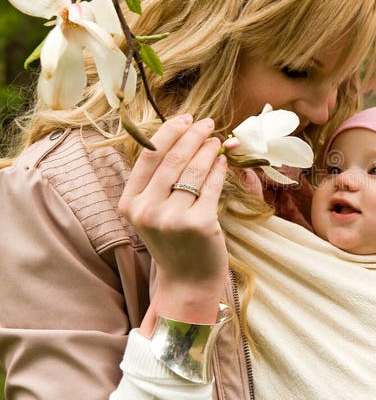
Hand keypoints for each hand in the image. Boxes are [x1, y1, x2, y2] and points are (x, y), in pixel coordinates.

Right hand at [119, 114, 228, 328]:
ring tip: (217, 141)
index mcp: (129, 204)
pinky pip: (212, 186)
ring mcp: (172, 218)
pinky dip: (219, 170)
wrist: (188, 281)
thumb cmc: (174, 242)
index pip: (148, 156)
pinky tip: (223, 162)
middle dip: (193, 135)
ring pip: (193, 170)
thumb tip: (183, 135)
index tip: (185, 118)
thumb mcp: (154, 212)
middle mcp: (146, 210)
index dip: (169, 132)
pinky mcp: (199, 224)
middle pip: (171, 159)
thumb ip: (159, 180)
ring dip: (208, 149)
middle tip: (207, 123)